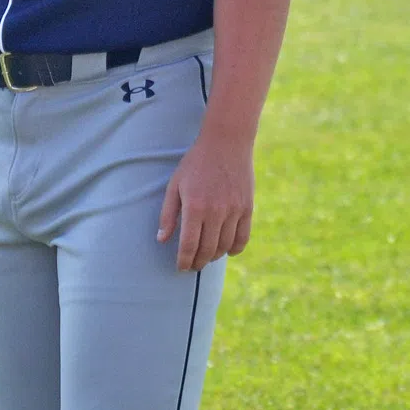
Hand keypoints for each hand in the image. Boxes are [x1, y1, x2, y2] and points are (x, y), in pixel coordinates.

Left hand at [157, 131, 254, 272]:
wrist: (226, 142)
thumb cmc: (196, 162)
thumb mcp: (175, 185)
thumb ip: (168, 214)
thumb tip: (162, 240)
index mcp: (194, 207)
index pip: (188, 246)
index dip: (184, 261)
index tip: (181, 267)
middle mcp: (215, 212)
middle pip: (207, 250)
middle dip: (198, 263)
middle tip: (192, 266)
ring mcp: (234, 210)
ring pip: (224, 246)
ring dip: (214, 257)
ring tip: (207, 257)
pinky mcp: (247, 207)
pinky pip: (243, 238)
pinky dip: (235, 249)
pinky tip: (227, 251)